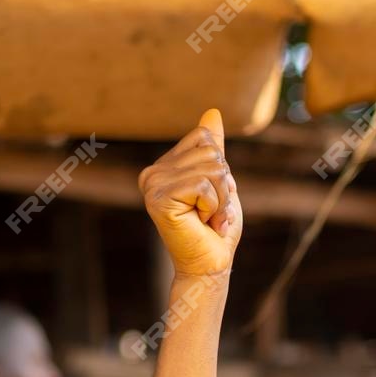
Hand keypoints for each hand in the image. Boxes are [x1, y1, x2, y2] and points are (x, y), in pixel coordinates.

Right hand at [140, 108, 242, 277]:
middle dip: (223, 185)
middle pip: (211, 152)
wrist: (210, 265)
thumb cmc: (215, 228)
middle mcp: (152, 173)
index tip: (212, 198)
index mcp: (165, 166)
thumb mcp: (219, 182)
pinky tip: (203, 223)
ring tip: (208, 219)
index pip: (204, 138)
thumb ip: (213, 149)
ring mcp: (152, 185)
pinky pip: (204, 185)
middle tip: (211, 212)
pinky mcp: (158, 199)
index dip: (221, 169)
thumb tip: (212, 112)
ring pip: (211, 168)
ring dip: (221, 199)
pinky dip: (214, 207)